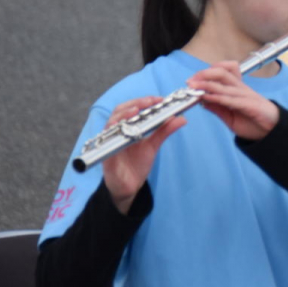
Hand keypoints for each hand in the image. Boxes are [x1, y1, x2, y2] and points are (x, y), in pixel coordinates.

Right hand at [102, 97, 185, 214]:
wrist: (129, 187)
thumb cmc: (137, 164)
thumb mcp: (153, 145)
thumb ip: (165, 131)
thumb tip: (181, 118)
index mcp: (127, 127)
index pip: (131, 108)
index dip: (143, 101)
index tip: (159, 99)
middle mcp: (116, 132)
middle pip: (119, 111)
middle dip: (134, 104)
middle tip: (150, 102)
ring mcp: (110, 143)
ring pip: (110, 124)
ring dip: (122, 116)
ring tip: (135, 111)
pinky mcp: (106, 156)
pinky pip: (106, 144)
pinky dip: (114, 135)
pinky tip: (123, 131)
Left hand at [190, 61, 279, 141]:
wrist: (272, 131)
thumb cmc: (253, 122)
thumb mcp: (230, 116)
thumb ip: (218, 108)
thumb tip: (202, 101)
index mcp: (237, 89)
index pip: (224, 71)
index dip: (208, 72)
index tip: (193, 79)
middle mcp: (241, 88)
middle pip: (222, 72)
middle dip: (204, 74)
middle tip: (190, 81)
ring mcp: (245, 95)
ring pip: (224, 83)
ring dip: (206, 84)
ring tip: (193, 86)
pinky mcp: (249, 105)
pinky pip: (230, 98)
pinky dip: (216, 97)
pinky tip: (206, 97)